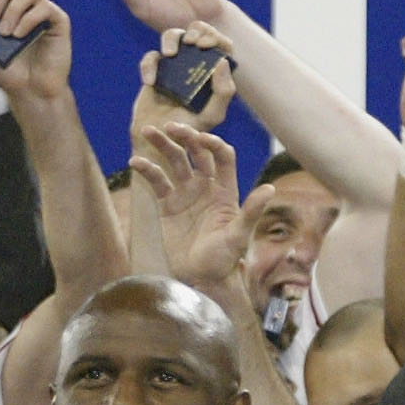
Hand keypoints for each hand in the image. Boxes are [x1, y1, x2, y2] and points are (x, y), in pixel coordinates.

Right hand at [127, 123, 270, 298]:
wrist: (199, 278)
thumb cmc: (223, 259)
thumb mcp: (238, 236)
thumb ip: (251, 211)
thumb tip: (270, 188)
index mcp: (226, 191)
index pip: (222, 157)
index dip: (212, 144)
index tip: (200, 139)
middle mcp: (206, 187)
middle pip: (196, 153)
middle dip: (185, 137)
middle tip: (170, 127)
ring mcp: (185, 194)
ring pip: (174, 162)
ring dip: (162, 146)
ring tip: (147, 132)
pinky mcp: (167, 205)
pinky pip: (156, 182)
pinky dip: (146, 170)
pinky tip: (135, 162)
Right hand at [130, 22, 235, 139]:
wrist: (157, 141)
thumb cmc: (188, 131)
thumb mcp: (213, 115)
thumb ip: (224, 92)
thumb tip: (222, 62)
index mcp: (214, 73)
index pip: (221, 45)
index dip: (216, 38)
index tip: (206, 45)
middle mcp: (196, 65)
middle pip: (199, 32)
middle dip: (198, 30)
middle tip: (192, 43)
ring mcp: (174, 66)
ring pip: (174, 35)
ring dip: (172, 38)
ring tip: (170, 54)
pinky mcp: (154, 70)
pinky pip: (150, 57)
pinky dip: (149, 65)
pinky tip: (150, 82)